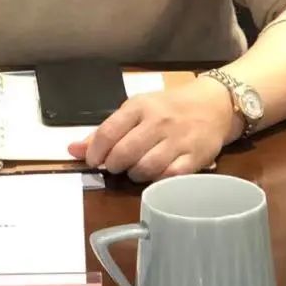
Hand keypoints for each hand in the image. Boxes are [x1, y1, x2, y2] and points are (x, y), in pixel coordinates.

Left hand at [67, 81, 233, 181]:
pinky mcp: (195, 157)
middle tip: (115, 166)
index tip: (93, 160)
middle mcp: (158, 122)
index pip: (108, 132)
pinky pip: (169, 177)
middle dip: (113, 165)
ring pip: (145, 167)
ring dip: (133, 175)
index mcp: (139, 106)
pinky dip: (157, 181)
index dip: (95, 152)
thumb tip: (72, 150)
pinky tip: (155, 175)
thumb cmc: (168, 107)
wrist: (214, 104)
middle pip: (124, 153)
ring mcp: (177, 140)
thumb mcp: (135, 110)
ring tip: (134, 170)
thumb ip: (105, 131)